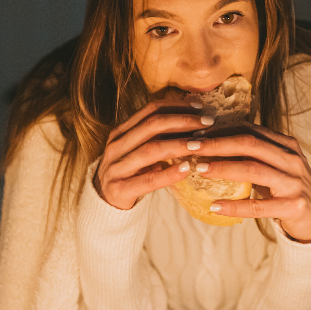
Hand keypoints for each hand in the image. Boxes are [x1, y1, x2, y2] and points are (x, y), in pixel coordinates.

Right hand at [94, 98, 215, 209]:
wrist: (103, 203)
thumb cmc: (129, 174)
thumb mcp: (138, 152)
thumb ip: (157, 138)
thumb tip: (193, 122)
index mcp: (121, 132)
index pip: (150, 110)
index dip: (176, 106)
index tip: (200, 108)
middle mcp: (116, 146)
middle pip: (152, 125)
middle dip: (183, 121)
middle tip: (207, 123)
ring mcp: (115, 167)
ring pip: (151, 150)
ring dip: (178, 145)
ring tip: (199, 145)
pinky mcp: (119, 190)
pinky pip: (148, 180)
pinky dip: (168, 174)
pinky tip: (186, 169)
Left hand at [188, 122, 310, 241]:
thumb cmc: (289, 190)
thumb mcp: (276, 166)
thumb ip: (254, 155)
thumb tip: (211, 144)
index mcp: (286, 145)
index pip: (250, 130)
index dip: (221, 130)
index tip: (196, 133)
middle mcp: (292, 160)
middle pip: (249, 145)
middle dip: (217, 143)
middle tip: (191, 146)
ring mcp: (294, 183)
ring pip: (253, 170)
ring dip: (223, 168)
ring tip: (199, 169)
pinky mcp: (294, 207)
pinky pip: (258, 206)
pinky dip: (235, 206)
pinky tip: (215, 206)